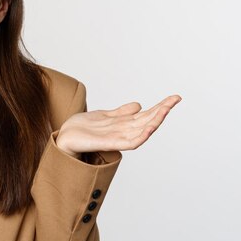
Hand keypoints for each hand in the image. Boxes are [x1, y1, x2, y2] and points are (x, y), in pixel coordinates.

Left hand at [56, 94, 181, 156]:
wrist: (65, 137)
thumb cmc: (83, 129)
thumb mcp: (105, 115)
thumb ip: (122, 112)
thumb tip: (138, 105)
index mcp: (123, 124)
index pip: (146, 114)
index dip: (160, 106)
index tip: (174, 97)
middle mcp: (123, 131)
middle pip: (147, 120)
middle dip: (162, 110)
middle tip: (176, 99)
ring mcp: (117, 138)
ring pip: (141, 130)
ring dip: (155, 121)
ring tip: (166, 110)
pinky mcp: (108, 143)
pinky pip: (128, 142)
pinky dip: (140, 136)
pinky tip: (149, 128)